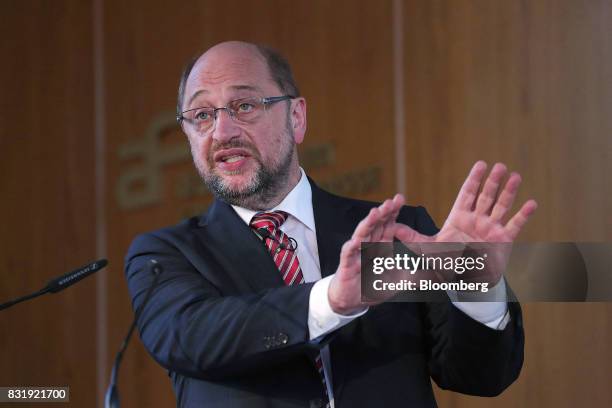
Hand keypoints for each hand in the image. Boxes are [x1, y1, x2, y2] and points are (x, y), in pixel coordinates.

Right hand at [328, 194, 404, 314]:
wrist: (351, 300)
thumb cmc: (372, 286)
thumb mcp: (398, 280)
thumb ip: (412, 273)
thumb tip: (431, 269)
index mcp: (380, 245)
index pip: (387, 224)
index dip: (393, 212)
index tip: (399, 199)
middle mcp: (368, 245)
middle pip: (376, 225)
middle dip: (383, 212)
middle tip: (391, 201)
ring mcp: (357, 254)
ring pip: (362, 234)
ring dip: (369, 223)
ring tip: (375, 213)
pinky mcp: (346, 265)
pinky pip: (349, 254)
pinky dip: (352, 247)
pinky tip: (356, 241)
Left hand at [394, 161, 537, 283]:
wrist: (463, 278)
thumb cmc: (446, 260)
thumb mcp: (428, 249)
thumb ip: (412, 238)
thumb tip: (393, 228)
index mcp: (459, 217)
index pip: (468, 194)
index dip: (474, 179)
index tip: (481, 164)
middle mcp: (477, 219)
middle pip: (486, 196)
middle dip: (492, 182)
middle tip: (499, 166)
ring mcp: (491, 228)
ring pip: (501, 206)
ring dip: (509, 192)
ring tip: (516, 176)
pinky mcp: (503, 240)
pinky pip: (515, 225)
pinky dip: (523, 215)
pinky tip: (532, 203)